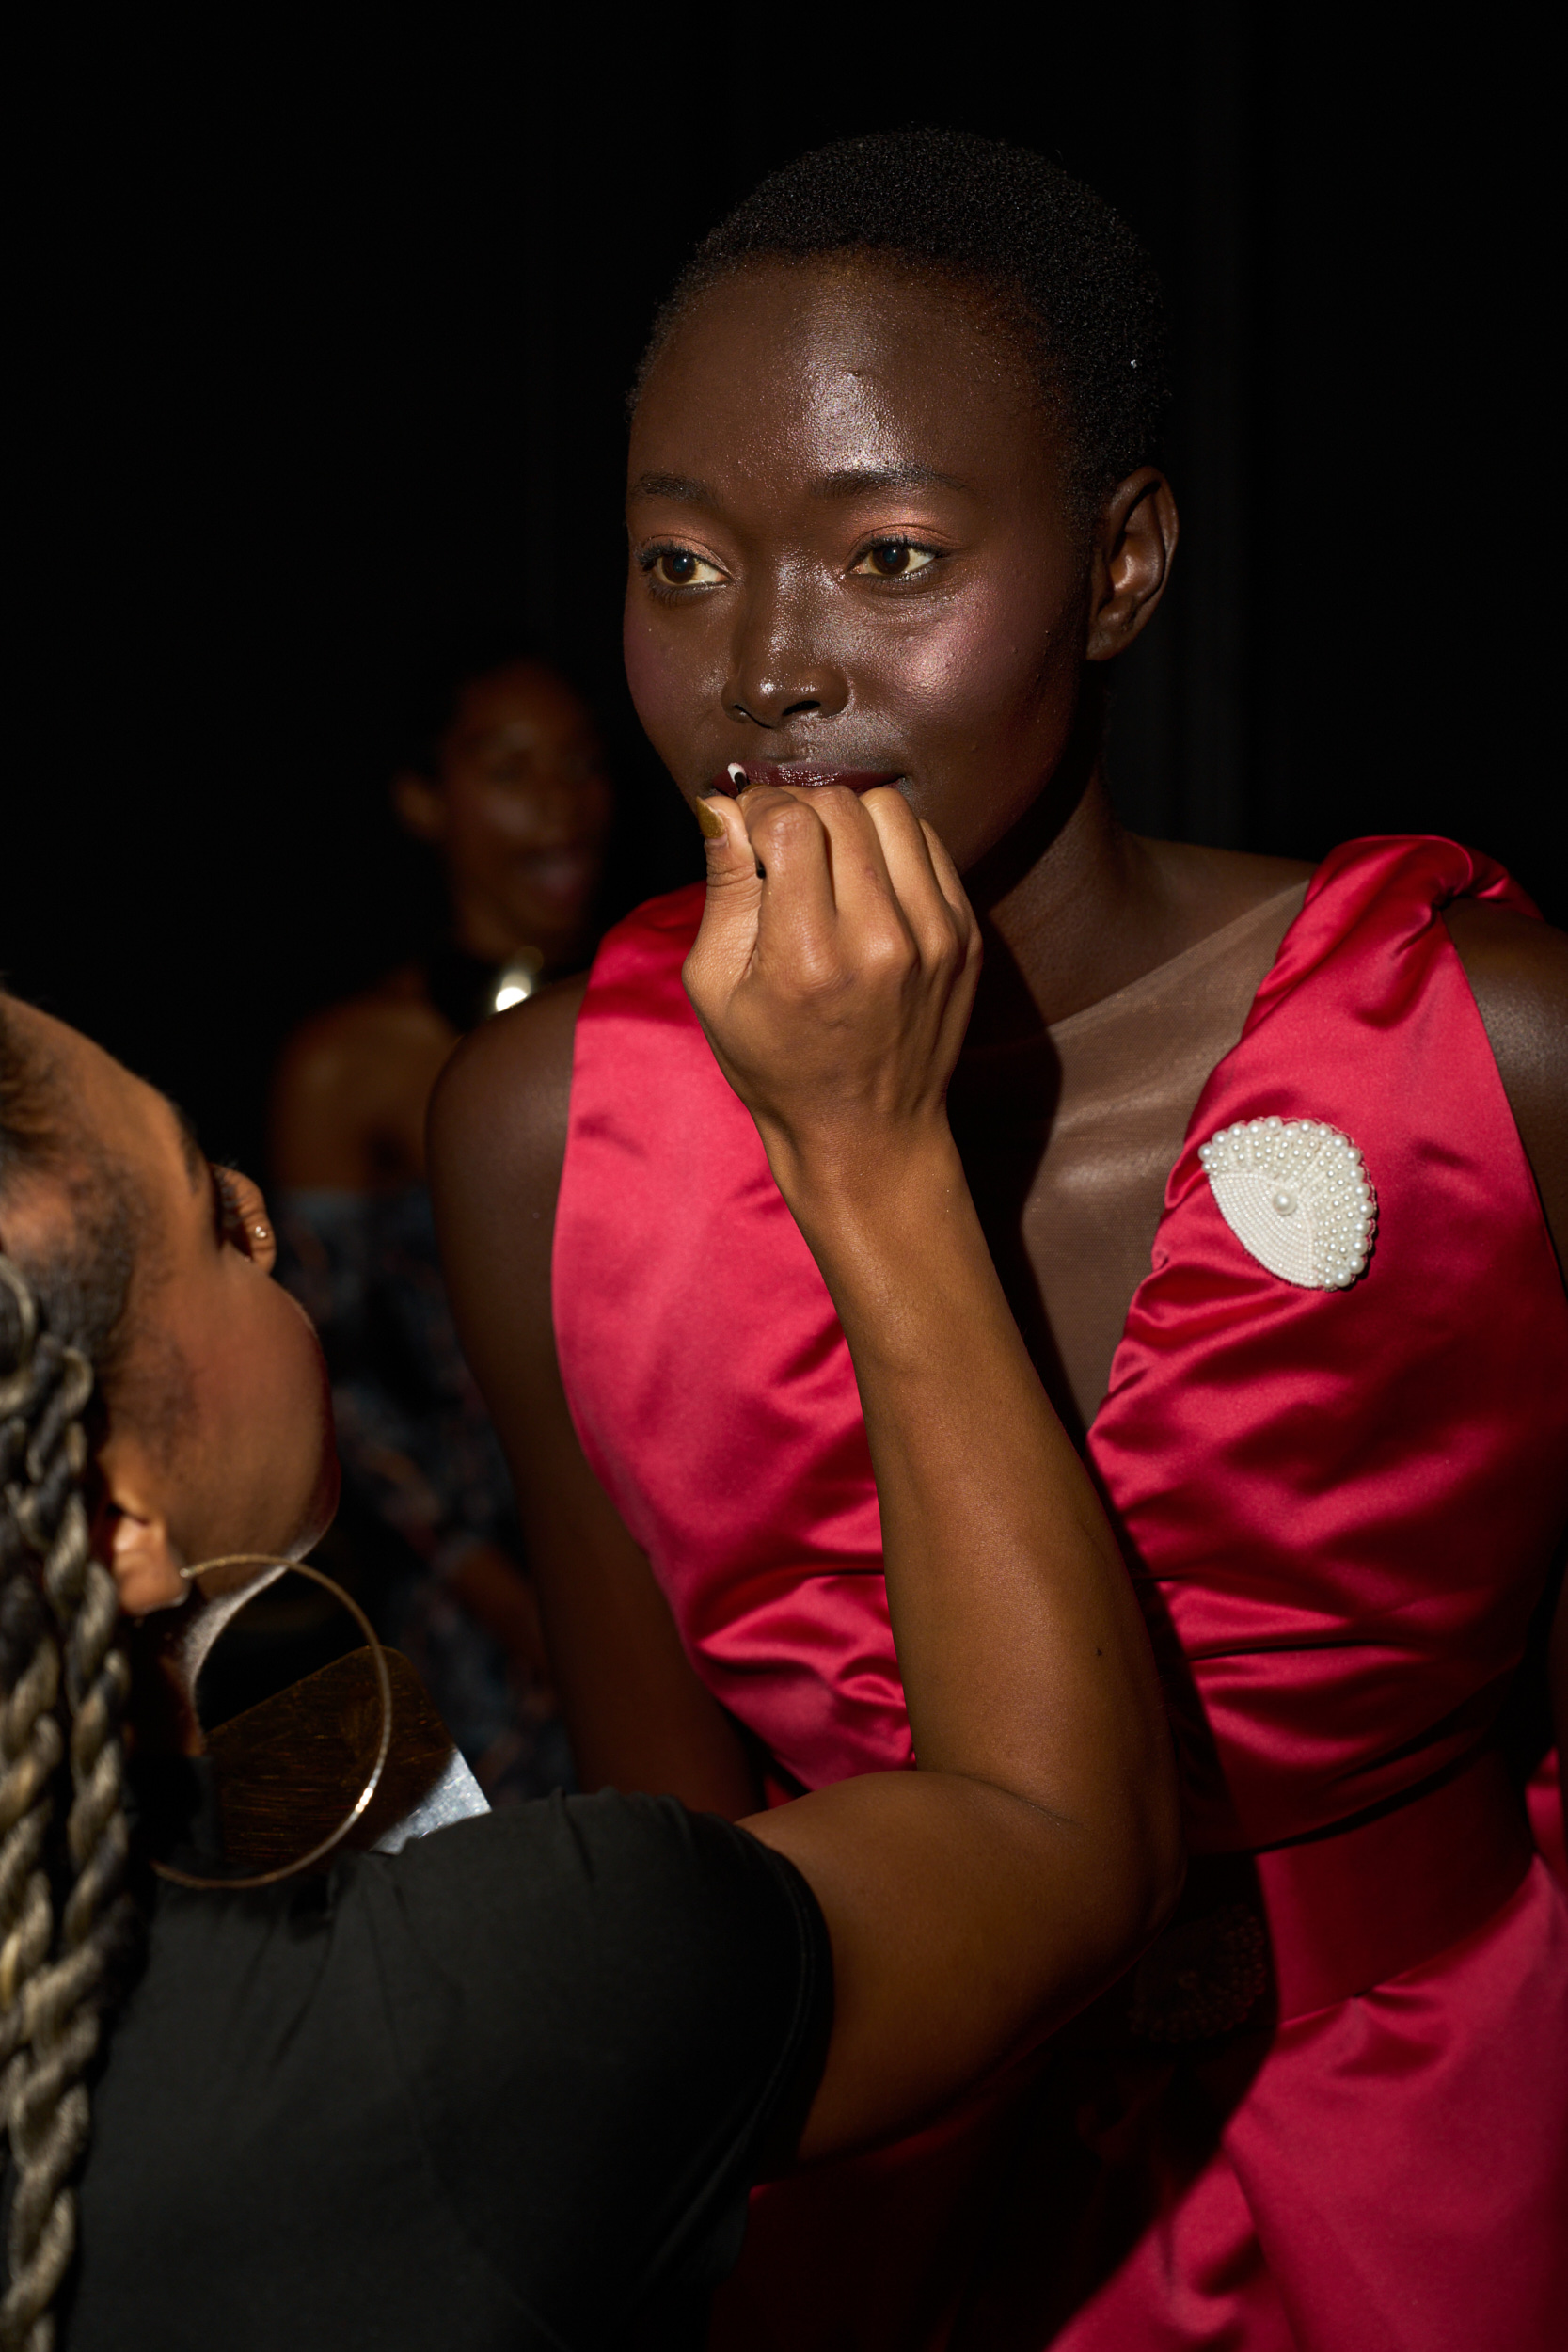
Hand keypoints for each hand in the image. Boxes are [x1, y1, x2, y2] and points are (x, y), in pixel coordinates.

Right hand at [682, 784, 980, 1188]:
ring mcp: (936, 936)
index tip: (746, 829)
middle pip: (841, 806)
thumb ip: (722, 890)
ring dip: (848, 816)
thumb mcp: (716, 988)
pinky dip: (890, 842)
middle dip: (798, 808)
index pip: (792, 823)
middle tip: (778, 841)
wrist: (868, 1133)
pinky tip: (864, 878)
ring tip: (823, 855)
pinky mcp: (967, 935)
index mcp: (809, 958)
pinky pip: (928, 842)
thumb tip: (721, 805)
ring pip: (891, 809)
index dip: (759, 809)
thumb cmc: (776, 1065)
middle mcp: (882, 941)